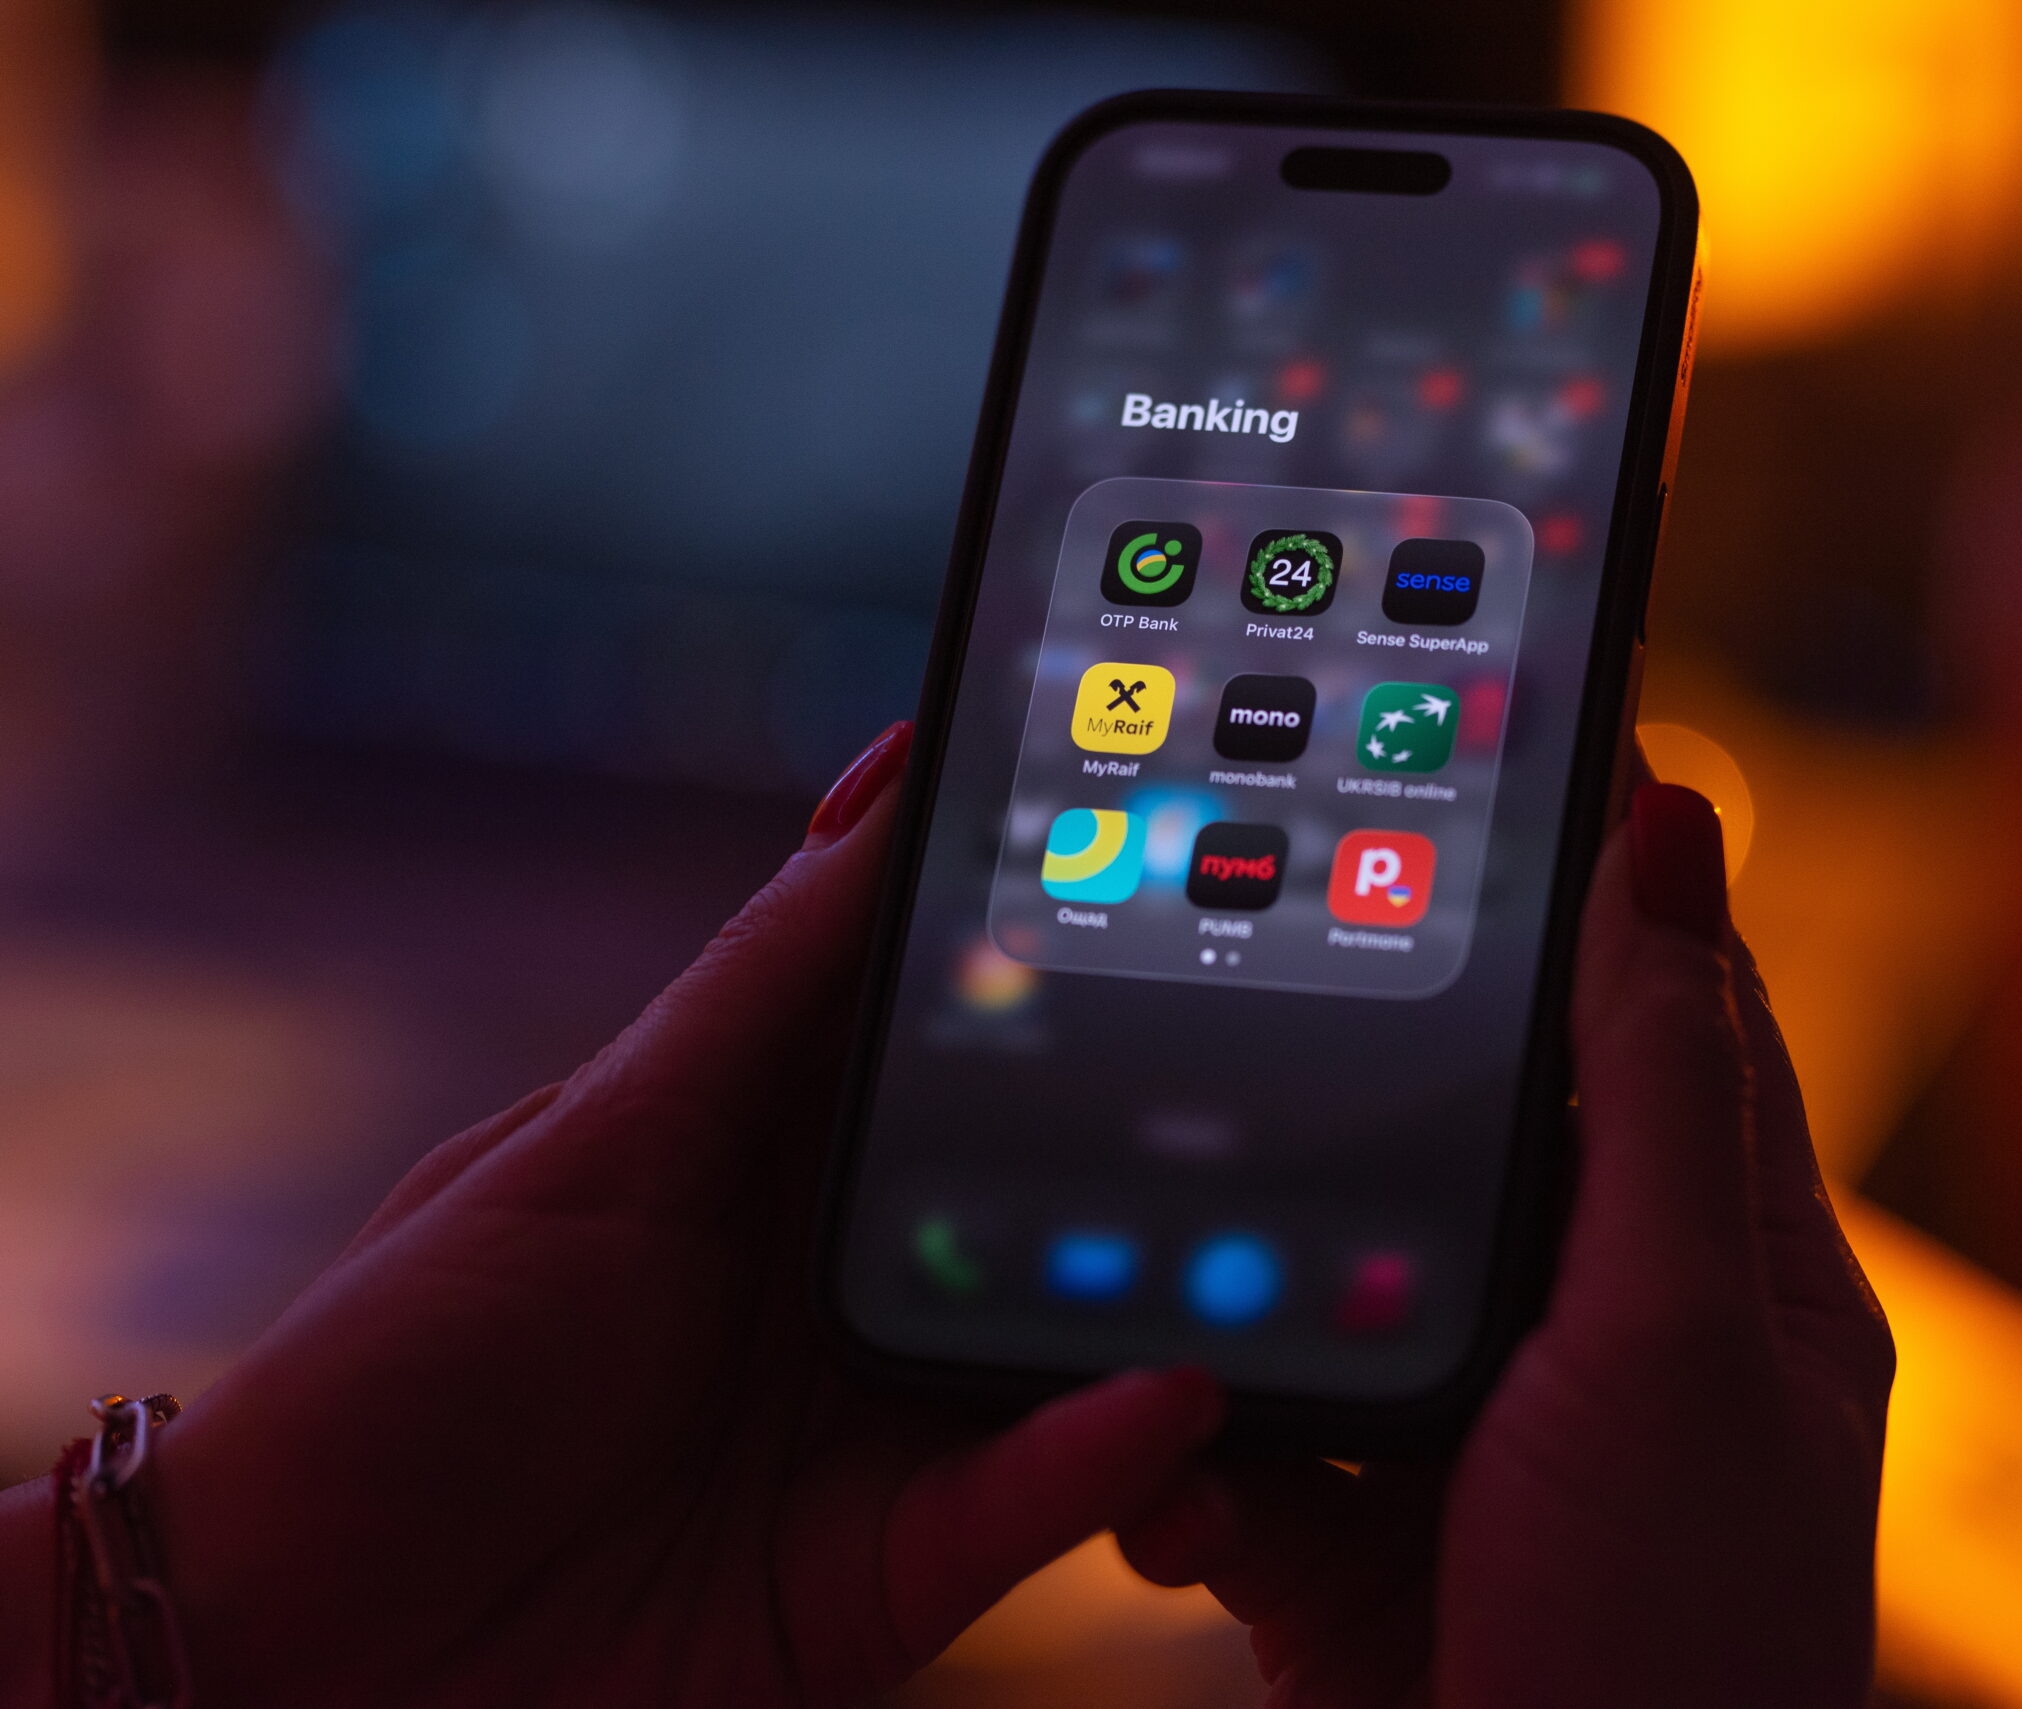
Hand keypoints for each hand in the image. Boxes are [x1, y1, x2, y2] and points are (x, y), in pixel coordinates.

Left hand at [1, 723, 1220, 1707]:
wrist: (286, 1654)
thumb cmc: (395, 1367)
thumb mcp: (586, 1150)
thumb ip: (757, 992)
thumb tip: (887, 795)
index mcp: (776, 1153)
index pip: (955, 1031)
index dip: (1066, 948)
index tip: (1182, 863)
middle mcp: (850, 1279)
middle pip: (1051, 1190)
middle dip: (1170, 1141)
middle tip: (1292, 1072)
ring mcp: (877, 1426)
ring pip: (1072, 1349)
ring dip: (1175, 1304)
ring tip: (1277, 1248)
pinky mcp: (888, 1577)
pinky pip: (1023, 1507)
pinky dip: (1102, 1455)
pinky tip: (1173, 1395)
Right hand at [1117, 783, 1894, 1706]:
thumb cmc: (1671, 1631)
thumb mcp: (1673, 1333)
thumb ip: (1650, 1085)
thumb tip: (1672, 818)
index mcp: (1719, 1262)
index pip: (1658, 1010)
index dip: (1578, 881)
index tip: (1470, 749)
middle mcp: (1600, 1333)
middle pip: (1466, 1127)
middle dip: (1352, 1074)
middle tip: (1228, 960)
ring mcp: (1469, 1433)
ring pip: (1326, 1273)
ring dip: (1241, 1286)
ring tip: (1156, 1257)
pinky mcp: (1349, 1534)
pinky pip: (1245, 1436)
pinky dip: (1196, 1458)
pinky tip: (1179, 1495)